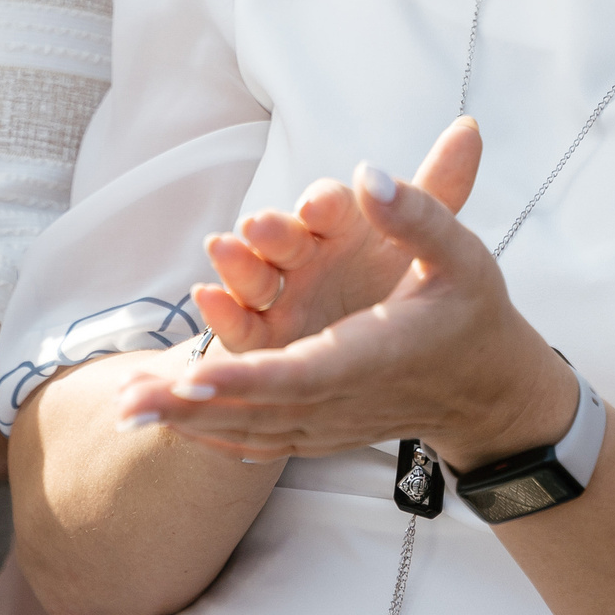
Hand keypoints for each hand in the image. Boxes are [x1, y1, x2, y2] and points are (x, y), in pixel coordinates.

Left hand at [124, 137, 578, 471]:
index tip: (194, 377)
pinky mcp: (320, 430)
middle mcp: (343, 397)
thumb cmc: (474, 314)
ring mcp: (328, 422)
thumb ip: (419, 212)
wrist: (489, 391)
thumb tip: (368, 173)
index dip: (246, 378)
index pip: (301, 373)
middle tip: (126, 403)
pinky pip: (259, 441)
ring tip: (125, 410)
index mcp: (372, 354)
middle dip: (189, 407)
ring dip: (186, 423)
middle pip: (257, 409)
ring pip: (249, 431)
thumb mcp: (462, 253)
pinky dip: (211, 437)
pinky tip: (167, 428)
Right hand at [196, 117, 481, 352]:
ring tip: (222, 250)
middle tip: (258, 226)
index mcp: (344, 227)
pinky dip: (221, 312)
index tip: (320, 204)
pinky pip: (240, 326)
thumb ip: (440, 188)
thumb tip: (469, 126)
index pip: (331, 206)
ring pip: (254, 274)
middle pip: (283, 235)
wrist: (393, 351)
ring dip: (235, 261)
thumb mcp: (428, 241)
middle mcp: (306, 254)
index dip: (324, 204)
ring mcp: (282, 294)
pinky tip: (209, 297)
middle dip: (270, 228)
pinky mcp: (265, 339)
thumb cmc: (397, 281)